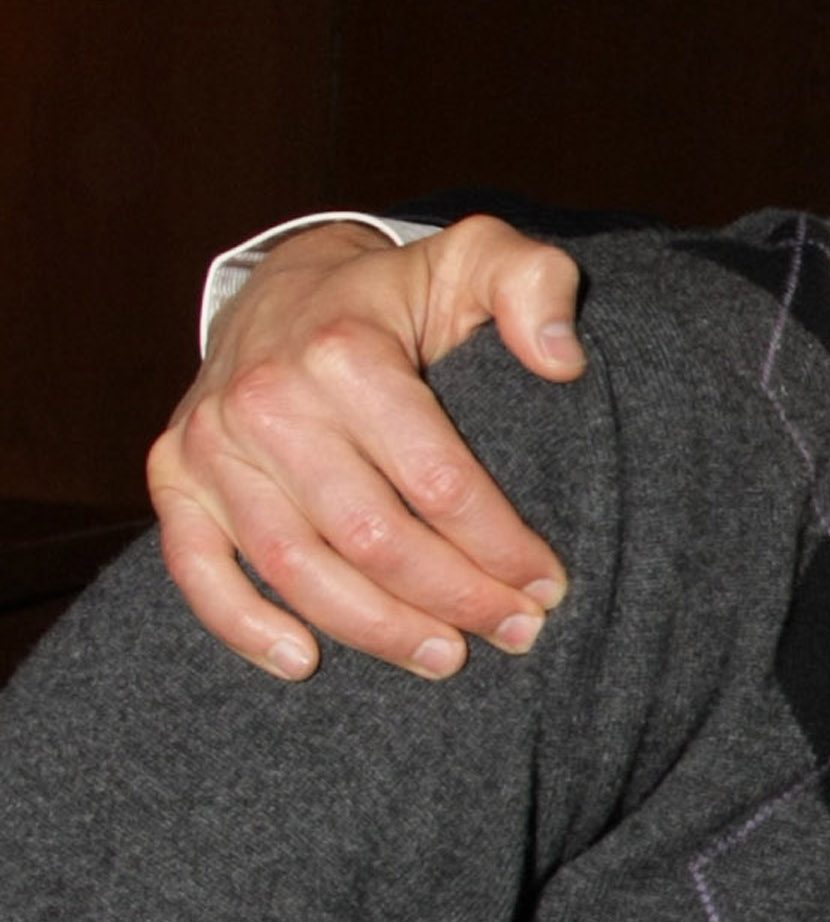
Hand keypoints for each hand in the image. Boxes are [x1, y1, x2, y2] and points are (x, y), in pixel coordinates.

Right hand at [149, 216, 584, 679]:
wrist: (289, 284)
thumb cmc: (402, 292)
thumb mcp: (480, 259)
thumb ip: (536, 286)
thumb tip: (562, 360)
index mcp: (346, 353)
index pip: (437, 480)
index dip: (501, 544)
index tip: (550, 584)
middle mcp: (267, 401)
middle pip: (372, 537)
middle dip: (455, 599)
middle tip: (518, 633)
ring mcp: (211, 444)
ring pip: (296, 567)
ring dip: (376, 629)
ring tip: (447, 659)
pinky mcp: (175, 476)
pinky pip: (195, 568)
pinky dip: (243, 625)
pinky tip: (304, 661)